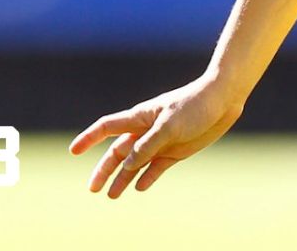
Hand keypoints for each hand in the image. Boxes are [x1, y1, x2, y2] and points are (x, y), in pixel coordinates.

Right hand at [69, 74, 244, 196]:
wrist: (223, 100)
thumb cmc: (194, 105)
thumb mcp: (169, 126)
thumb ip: (147, 145)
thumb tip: (127, 166)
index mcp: (140, 118)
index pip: (107, 128)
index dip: (89, 139)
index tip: (73, 151)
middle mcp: (146, 131)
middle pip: (118, 152)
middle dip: (104, 170)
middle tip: (93, 189)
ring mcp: (160, 141)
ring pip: (135, 163)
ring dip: (123, 178)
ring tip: (112, 195)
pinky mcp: (175, 151)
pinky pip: (155, 167)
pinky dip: (146, 177)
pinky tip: (139, 188)